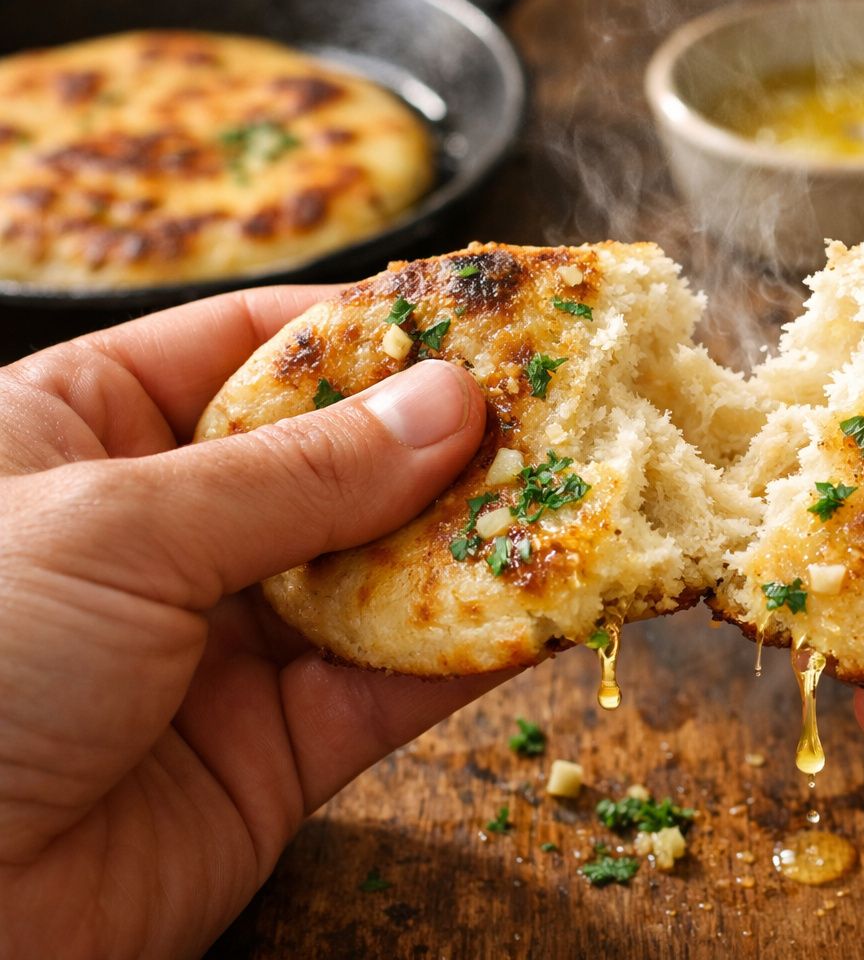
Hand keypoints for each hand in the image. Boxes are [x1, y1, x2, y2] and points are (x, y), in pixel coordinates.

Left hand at [0, 289, 500, 957]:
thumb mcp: (116, 529)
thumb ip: (298, 473)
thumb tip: (449, 404)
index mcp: (82, 433)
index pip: (246, 346)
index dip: (365, 329)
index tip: (478, 315)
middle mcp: (163, 532)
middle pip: (334, 457)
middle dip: (443, 435)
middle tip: (559, 402)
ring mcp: (227, 643)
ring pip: (382, 570)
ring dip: (479, 539)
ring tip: (580, 490)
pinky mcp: (280, 749)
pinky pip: (396, 684)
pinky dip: (476, 648)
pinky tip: (550, 601)